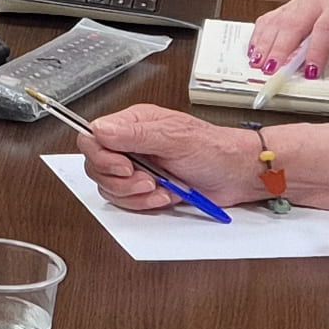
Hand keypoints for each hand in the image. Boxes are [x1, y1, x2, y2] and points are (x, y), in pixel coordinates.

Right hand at [75, 104, 273, 211]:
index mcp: (133, 124)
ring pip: (109, 187)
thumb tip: (100, 130)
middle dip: (121, 181)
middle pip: (96, 166)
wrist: (236, 175)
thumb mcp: (175, 138)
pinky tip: (165, 195)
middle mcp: (130, 144)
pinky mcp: (144, 188)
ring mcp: (137, 167)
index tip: (124, 167)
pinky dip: (145, 204)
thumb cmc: (214, 150)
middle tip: (147, 180)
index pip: (92, 137)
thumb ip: (135, 134)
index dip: (101, 157)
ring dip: (135, 195)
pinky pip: (126, 202)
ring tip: (160, 188)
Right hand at [246, 0, 328, 79]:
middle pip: (293, 24)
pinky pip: (269, 18)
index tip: (311, 72)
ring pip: (277, 21)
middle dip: (280, 49)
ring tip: (258, 63)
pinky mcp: (288, 7)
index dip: (316, 51)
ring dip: (265, 44)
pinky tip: (255, 50)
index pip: (324, 29)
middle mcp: (316, 1)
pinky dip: (260, 35)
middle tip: (272, 70)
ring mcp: (299, 2)